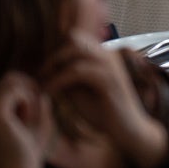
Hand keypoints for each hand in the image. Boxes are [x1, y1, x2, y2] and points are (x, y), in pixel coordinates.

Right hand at [0, 72, 54, 167]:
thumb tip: (42, 89)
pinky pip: (15, 90)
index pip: (7, 84)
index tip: (39, 108)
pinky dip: (28, 101)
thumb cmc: (29, 156)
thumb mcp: (36, 126)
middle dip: (30, 90)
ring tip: (31, 119)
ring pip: (12, 82)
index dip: (28, 90)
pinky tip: (27, 120)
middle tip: (38, 112)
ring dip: (29, 97)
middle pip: (9, 78)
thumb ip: (39, 106)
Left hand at [42, 39, 166, 167]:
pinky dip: (58, 80)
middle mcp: (108, 55)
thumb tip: (46, 70)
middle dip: (54, 56)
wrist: (127, 129)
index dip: (58, 51)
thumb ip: (68, 77)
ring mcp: (110, 65)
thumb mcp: (80, 91)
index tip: (44, 70)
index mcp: (104, 56)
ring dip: (53, 66)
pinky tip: (49, 92)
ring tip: (43, 83)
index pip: (77, 38)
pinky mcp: (108, 79)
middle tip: (41, 76)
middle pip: (74, 37)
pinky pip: (76, 71)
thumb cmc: (104, 112)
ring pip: (75, 50)